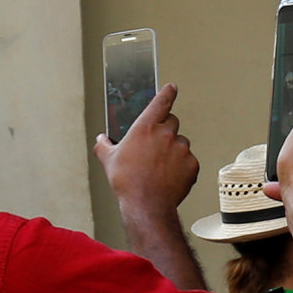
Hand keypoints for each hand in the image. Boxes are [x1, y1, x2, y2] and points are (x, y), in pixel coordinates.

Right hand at [97, 81, 200, 216]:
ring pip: (181, 143)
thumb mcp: (108, 159)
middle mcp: (166, 134)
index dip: (167, 93)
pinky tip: (169, 177)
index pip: (161, 102)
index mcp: (146, 127)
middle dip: (165, 130)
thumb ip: (104, 145)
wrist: (147, 204)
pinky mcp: (192, 165)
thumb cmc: (128, 181)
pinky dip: (181, 166)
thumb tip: (101, 139)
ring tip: (160, 167)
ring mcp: (182, 149)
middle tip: (155, 146)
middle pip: (172, 122)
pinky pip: (188, 161)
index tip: (171, 87)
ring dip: (173, 149)